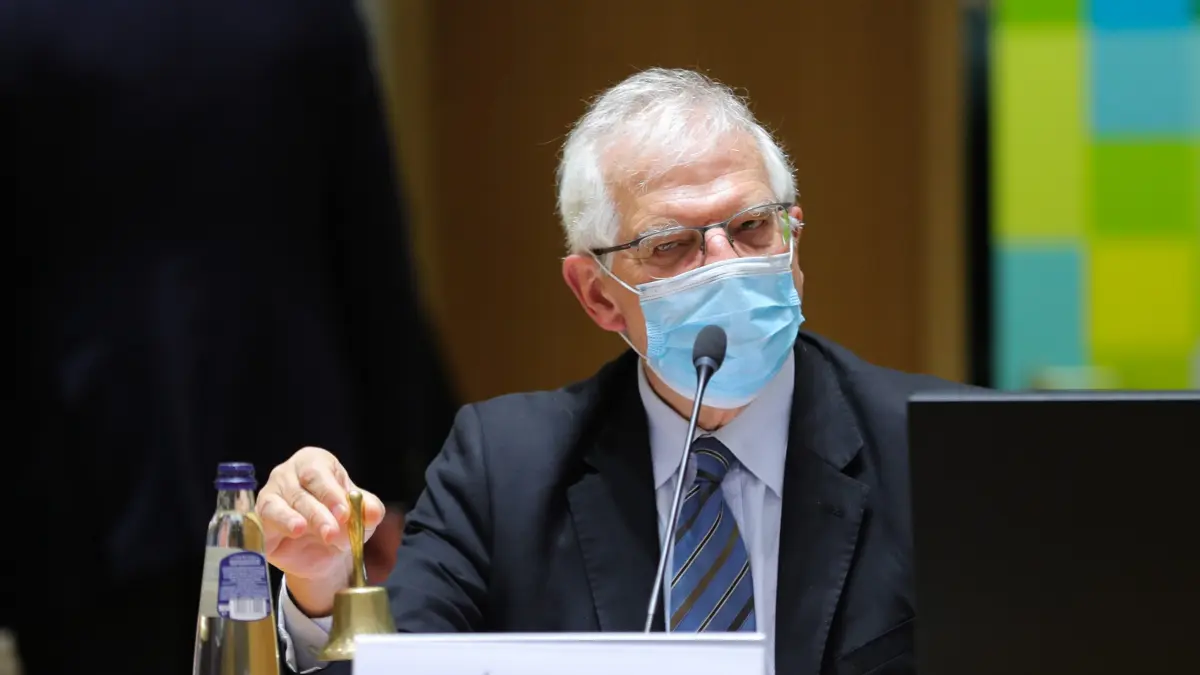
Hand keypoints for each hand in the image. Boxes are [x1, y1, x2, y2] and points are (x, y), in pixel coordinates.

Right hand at [256, 447, 385, 613]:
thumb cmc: (341, 522)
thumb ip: (368, 510)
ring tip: (325, 534)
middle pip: (303, 488)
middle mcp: (289, 473)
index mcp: (315, 462)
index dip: (332, 492)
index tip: (345, 512)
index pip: (319, 471)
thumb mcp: (361, 515)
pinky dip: (284, 523)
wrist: (323, 553)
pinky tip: (297, 530)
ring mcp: (271, 494)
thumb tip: (373, 512)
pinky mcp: (261, 517)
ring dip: (308, 520)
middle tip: (336, 530)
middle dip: (322, 511)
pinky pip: (269, 518)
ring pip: (285, 504)